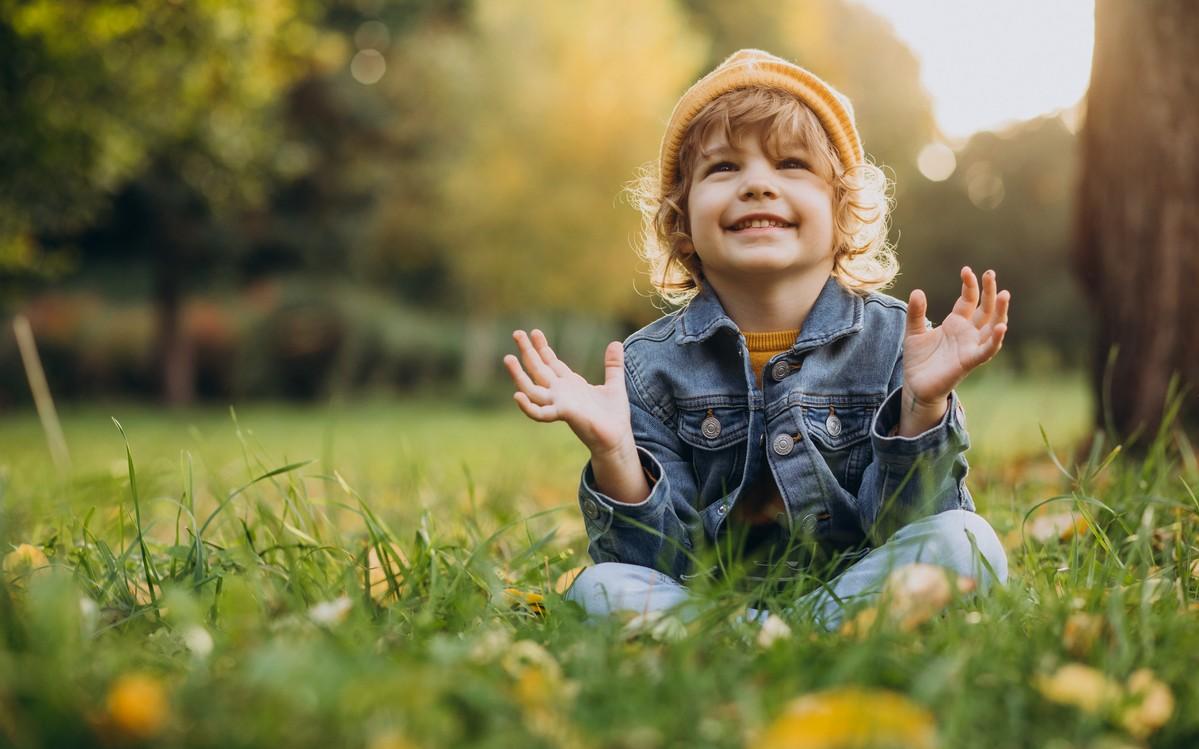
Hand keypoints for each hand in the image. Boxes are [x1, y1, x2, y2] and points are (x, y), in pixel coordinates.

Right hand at [502, 329, 633, 455]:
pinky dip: (528, 406)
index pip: (551, 362)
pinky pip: (541, 413)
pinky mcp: (564, 414)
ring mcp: (559, 403)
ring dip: (519, 374)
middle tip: (517, 333)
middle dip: (528, 352)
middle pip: (539, 369)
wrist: (617, 438)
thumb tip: (616, 342)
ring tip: (508, 358)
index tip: (534, 332)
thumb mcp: (615, 384)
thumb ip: (613, 364)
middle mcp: (561, 392)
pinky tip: (517, 395)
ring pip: (532, 388)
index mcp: (570, 384)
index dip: (542, 347)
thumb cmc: (613, 415)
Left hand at [903, 267, 1009, 405]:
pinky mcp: (970, 361)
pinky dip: (996, 339)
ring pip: (992, 326)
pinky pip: (987, 350)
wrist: (916, 386)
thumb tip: (917, 291)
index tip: (966, 270)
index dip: (970, 285)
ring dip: (1000, 311)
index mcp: (956, 322)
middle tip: (991, 273)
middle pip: (985, 309)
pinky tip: (1001, 326)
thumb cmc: (919, 359)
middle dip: (990, 291)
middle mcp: (968, 332)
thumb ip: (916, 313)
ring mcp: (971, 346)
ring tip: (1005, 294)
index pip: (968, 299)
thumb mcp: (913, 332)